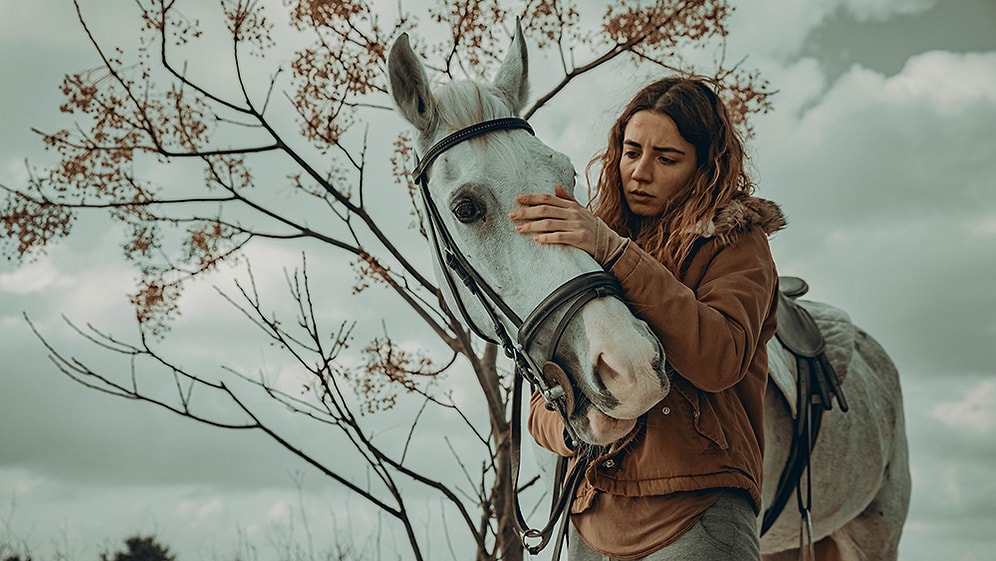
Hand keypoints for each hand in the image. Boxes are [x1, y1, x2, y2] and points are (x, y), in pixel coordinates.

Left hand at [509, 184, 626, 265]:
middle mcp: (572, 213)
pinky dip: (547, 237)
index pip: (548, 199)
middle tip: (512, 215)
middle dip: (526, 212)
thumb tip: (555, 186)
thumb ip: (567, 199)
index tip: (517, 199)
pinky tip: (536, 239)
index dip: (532, 198)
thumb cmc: (591, 227)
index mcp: (571, 206)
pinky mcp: (579, 238)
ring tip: (519, 228)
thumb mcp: (581, 210)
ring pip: (549, 223)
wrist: (609, 243)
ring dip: (531, 226)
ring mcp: (576, 225)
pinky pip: (559, 237)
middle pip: (545, 210)